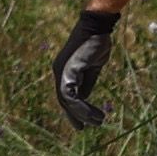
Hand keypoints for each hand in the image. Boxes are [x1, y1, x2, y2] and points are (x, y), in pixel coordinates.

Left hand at [51, 7, 123, 131]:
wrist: (97, 27)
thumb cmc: (96, 44)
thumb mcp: (91, 69)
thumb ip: (86, 84)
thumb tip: (83, 100)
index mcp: (63, 71)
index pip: (65, 95)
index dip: (73, 110)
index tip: (82, 122)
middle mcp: (59, 72)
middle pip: (64, 100)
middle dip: (75, 116)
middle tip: (86, 127)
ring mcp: (61, 71)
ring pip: (67, 100)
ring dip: (82, 113)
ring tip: (97, 121)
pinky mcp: (67, 71)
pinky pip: (72, 95)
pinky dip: (82, 107)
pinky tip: (94, 113)